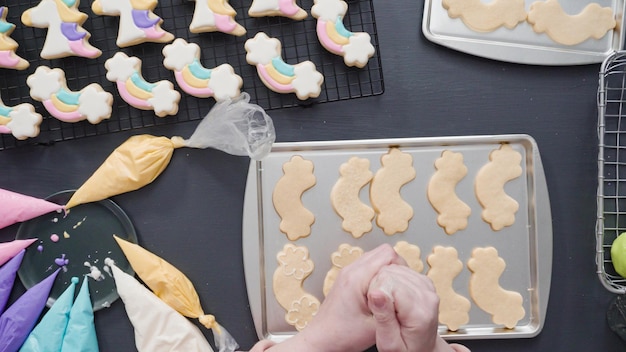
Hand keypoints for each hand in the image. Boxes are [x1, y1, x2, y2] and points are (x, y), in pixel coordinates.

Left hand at [265, 244, 405, 351]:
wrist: (322, 340)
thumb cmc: (342, 335)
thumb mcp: (375, 327)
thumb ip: (393, 309)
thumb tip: (409, 297)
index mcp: (357, 278)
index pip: (388, 255)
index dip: (402, 267)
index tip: (405, 285)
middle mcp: (350, 270)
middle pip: (383, 253)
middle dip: (397, 268)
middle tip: (400, 288)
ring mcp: (347, 273)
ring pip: (376, 258)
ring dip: (387, 271)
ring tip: (391, 292)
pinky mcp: (347, 278)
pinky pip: (369, 266)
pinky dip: (379, 276)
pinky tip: (381, 294)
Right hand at [367, 265, 458, 351]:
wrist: (423, 349)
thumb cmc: (406, 349)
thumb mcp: (389, 343)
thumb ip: (383, 318)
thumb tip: (376, 292)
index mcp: (419, 313)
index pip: (389, 283)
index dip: (376, 292)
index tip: (376, 309)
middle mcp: (427, 297)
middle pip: (392, 273)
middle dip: (380, 286)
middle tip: (381, 307)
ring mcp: (427, 287)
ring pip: (395, 269)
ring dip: (385, 282)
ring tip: (387, 303)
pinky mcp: (424, 282)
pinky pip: (401, 269)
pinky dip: (392, 279)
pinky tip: (392, 295)